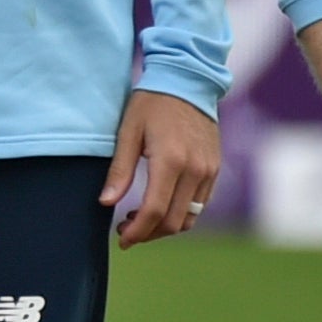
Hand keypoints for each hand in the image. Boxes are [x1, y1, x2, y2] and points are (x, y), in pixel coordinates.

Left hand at [101, 89, 224, 247]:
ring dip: (164, 227)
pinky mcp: (215, 169)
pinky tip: (160, 204)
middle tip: (126, 231)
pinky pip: (200, 204)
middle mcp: (195, 170)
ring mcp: (209, 171)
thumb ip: (119, 170)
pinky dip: (180, 213)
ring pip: (189, 217)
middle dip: (148, 234)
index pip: (154, 211)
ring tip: (139, 219)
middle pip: (173, 221)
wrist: (187, 81)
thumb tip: (105, 202)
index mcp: (170, 161)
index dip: (136, 232)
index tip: (121, 239)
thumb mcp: (128, 132)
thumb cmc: (151, 103)